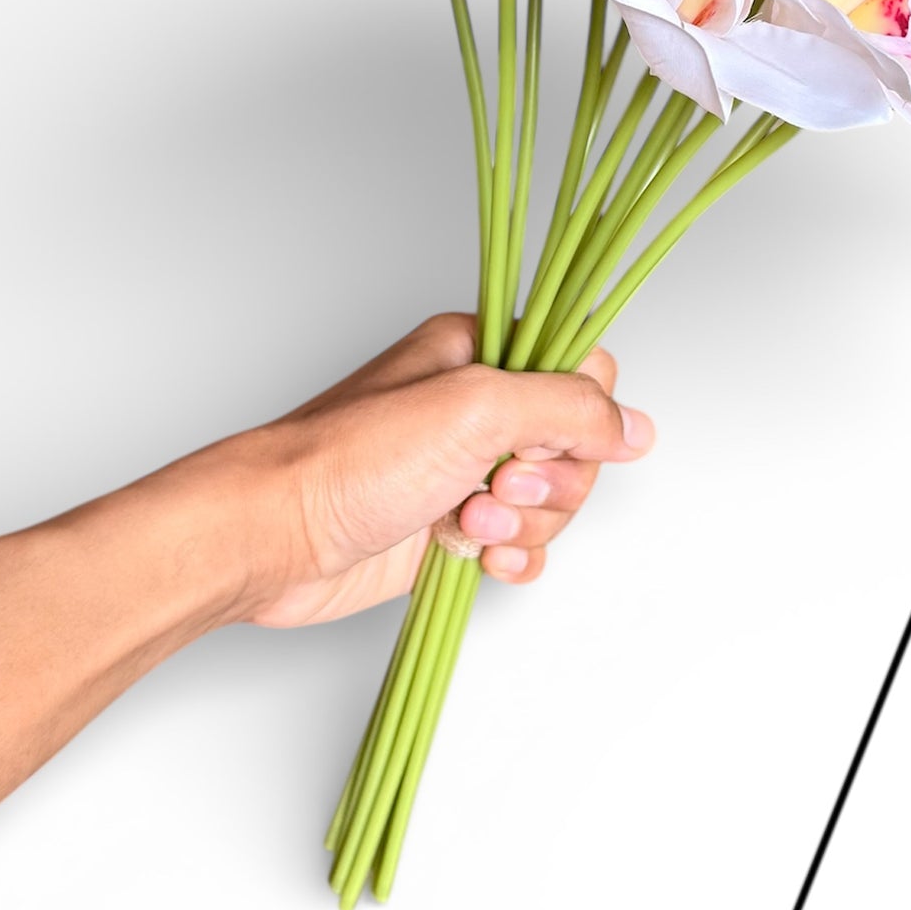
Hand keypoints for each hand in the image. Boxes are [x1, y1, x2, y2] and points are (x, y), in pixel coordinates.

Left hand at [193, 314, 653, 628]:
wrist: (275, 536)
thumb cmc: (349, 460)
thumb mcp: (477, 410)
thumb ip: (570, 407)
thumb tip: (635, 427)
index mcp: (480, 353)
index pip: (581, 370)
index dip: (579, 413)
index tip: (540, 436)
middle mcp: (476, 408)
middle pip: (576, 445)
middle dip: (549, 480)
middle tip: (494, 483)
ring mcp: (463, 469)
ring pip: (551, 500)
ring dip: (523, 522)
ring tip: (467, 522)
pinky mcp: (450, 528)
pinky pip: (521, 544)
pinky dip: (511, 557)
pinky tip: (477, 555)